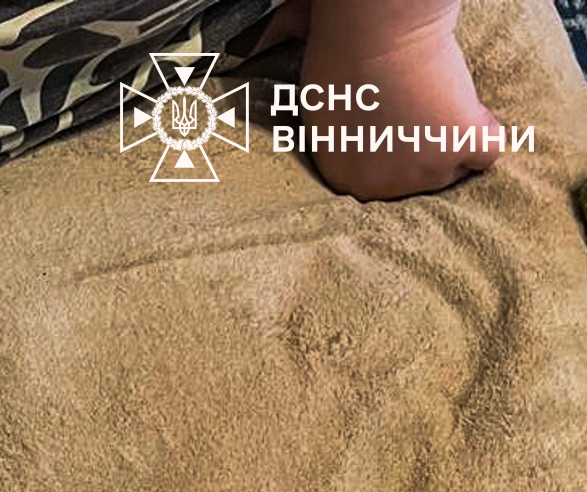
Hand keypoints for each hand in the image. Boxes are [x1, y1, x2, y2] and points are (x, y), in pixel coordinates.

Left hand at [302, 8, 499, 199]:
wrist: (376, 35)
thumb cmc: (339, 55)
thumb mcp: (318, 105)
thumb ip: (328, 123)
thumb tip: (271, 64)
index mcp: (343, 178)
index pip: (379, 183)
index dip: (395, 152)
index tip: (399, 126)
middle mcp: (381, 188)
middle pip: (418, 182)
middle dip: (425, 150)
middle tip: (422, 110)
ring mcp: (424, 173)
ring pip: (454, 169)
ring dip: (456, 140)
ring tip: (442, 103)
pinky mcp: (463, 148)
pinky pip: (488, 152)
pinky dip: (488, 130)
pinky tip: (474, 110)